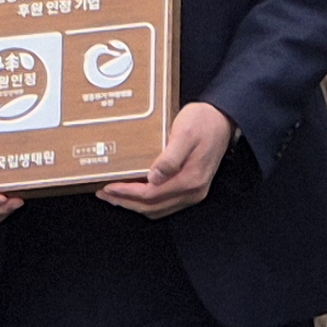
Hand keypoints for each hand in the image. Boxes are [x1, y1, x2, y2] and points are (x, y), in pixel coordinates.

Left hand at [99, 100, 232, 217]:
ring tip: (115, 195)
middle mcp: (193, 191)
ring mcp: (194, 192)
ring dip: (135, 204)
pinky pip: (165, 202)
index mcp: (190, 179)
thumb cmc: (203, 122)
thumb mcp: (184, 133)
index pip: (151, 195)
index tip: (108, 187)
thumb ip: (169, 158)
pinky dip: (147, 201)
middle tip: (104, 194)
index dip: (127, 193)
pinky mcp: (192, 187)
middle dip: (126, 202)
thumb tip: (153, 178)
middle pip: (152, 207)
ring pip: (158, 208)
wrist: (223, 118)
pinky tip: (135, 192)